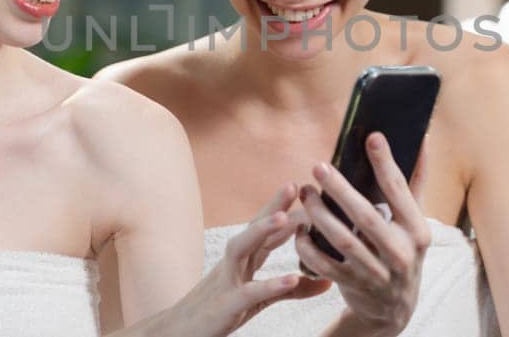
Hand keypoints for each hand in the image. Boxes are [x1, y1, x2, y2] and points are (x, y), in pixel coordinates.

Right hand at [155, 185, 330, 336]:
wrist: (180, 332)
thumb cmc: (221, 311)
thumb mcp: (259, 299)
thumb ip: (291, 290)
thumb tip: (328, 282)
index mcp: (243, 260)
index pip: (265, 229)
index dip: (284, 209)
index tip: (306, 190)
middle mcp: (234, 264)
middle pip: (253, 229)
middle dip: (273, 206)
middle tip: (295, 186)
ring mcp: (227, 282)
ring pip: (242, 249)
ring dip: (261, 231)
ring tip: (285, 218)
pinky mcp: (226, 306)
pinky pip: (249, 293)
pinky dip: (270, 284)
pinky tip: (292, 278)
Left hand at [296, 132, 430, 336]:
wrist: (395, 307)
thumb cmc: (404, 251)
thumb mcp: (414, 222)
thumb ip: (416, 182)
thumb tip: (422, 139)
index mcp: (416, 231)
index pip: (400, 193)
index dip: (386, 164)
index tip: (372, 137)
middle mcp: (399, 252)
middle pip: (366, 217)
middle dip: (340, 190)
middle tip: (318, 167)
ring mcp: (375, 272)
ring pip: (343, 240)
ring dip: (319, 214)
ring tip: (305, 192)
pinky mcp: (352, 285)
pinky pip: (325, 264)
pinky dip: (309, 247)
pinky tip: (299, 228)